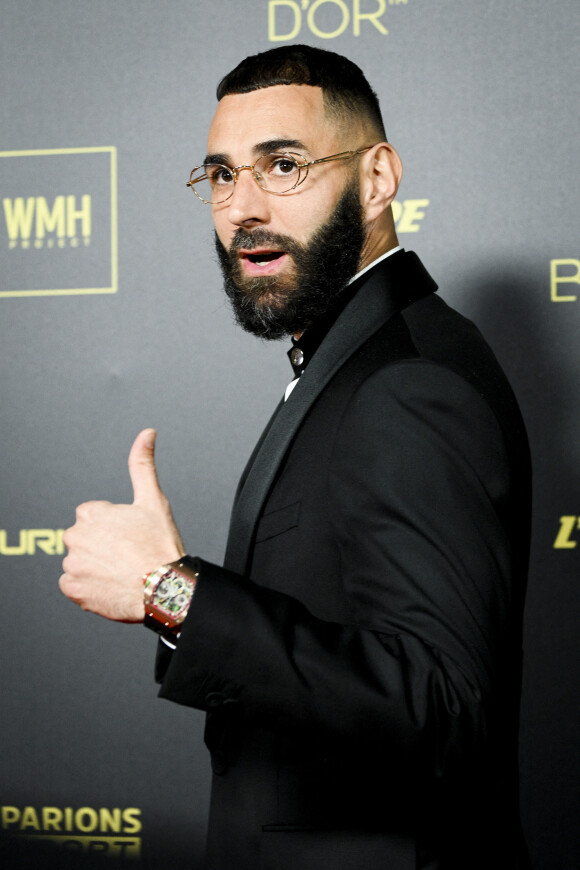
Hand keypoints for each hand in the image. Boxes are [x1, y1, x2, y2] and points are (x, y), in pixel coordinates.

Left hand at [59, 429, 184, 621]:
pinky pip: (74, 585)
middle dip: (102, 545)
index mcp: (90, 514)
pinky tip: (110, 584)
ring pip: (80, 561)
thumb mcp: (154, 500)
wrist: (165, 589)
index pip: (93, 517)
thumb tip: (146, 434)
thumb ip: (142, 464)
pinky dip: (89, 586)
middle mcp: (76, 537)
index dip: (114, 526)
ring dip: (95, 566)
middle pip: (84, 539)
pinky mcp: (73, 589)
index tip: (130, 536)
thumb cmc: (160, 546)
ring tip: (122, 571)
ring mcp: (73, 565)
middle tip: (128, 554)